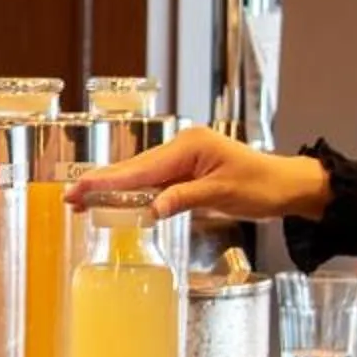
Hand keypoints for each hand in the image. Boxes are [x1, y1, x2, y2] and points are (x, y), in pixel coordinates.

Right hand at [64, 127, 330, 224]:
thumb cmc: (262, 185)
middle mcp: (183, 147)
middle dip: (101, 182)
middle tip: (70, 195)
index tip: (80, 187)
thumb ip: (184, 199)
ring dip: (114, 188)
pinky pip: (155, 182)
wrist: (287, 185)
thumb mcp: (223, 194)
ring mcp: (185, 158)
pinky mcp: (189, 171)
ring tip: (83, 199)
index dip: (107, 180)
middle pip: (134, 168)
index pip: (140, 168)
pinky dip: (135, 191)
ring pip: (142, 175)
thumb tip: (150, 209)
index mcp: (189, 146)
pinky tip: (118, 200)